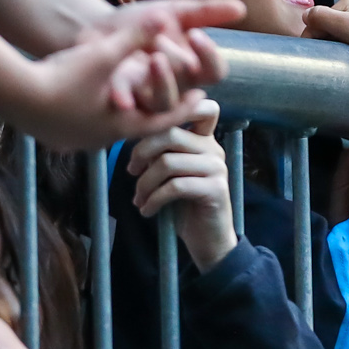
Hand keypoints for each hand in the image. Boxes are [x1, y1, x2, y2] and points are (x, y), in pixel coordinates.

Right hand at [17, 0, 244, 147]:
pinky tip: (94, 109)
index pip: (162, 119)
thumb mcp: (103, 54)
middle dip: (155, 113)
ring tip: (135, 106)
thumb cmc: (63, 77)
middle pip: (138, 128)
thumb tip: (164, 18)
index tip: (200, 100)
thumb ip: (135, 37)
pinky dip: (96, 118)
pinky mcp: (58, 138)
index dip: (182, 108)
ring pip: (109, 130)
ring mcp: (78, 141)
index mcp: (121, 124)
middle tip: (173, 103)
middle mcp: (102, 138)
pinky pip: (85, 129)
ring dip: (124, 117)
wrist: (16, 98)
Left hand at [127, 100, 235, 270]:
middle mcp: (213, 148)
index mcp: (204, 139)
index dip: (174, 108)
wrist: (208, 240)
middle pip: (170, 133)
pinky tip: (147, 211)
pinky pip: (175, 187)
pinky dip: (154, 200)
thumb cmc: (185, 206)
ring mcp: (217, 168)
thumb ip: (162, 152)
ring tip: (139, 199)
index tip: (146, 127)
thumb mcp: (172, 174)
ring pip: (168, 162)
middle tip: (131, 171)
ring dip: (144, 183)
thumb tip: (133, 139)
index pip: (201, 107)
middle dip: (142, 151)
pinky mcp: (215, 189)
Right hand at [300, 0, 348, 75]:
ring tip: (340, 59)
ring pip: (336, 36)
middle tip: (329, 57)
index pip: (318, 18)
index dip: (312, 36)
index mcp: (347, 2)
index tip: (314, 53)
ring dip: (333, 47)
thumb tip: (305, 16)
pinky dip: (344, 50)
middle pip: (327, 27)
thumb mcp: (345, 25)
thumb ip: (321, 17)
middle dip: (324, 41)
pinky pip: (348, 43)